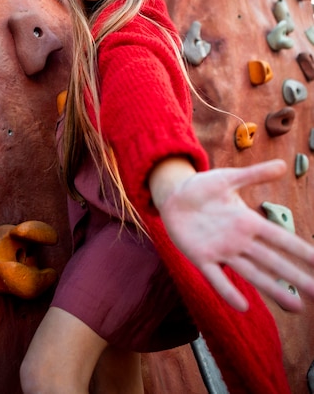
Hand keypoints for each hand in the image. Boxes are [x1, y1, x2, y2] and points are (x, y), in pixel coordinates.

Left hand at [151, 158, 313, 311]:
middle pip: (272, 261)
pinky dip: (228, 291)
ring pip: (251, 273)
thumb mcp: (228, 178)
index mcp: (247, 222)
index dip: (300, 250)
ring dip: (272, 289)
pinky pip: (216, 277)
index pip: (280, 238)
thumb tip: (282, 165)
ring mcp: (220, 251)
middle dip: (294, 276)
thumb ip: (254, 175)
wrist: (172, 196)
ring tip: (295, 306)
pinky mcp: (200, 257)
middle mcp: (238, 240)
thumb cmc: (202, 188)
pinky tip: (242, 306)